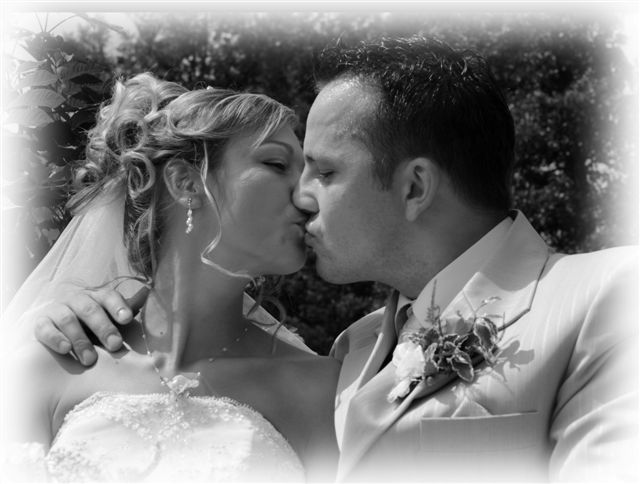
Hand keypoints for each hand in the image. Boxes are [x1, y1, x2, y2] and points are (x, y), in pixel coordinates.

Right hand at [33, 287, 148, 365]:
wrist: (58, 325)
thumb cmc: (92, 322)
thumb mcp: (110, 315)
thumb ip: (126, 308)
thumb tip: (148, 292)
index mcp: (97, 296)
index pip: (109, 296)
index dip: (118, 306)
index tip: (127, 319)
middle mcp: (77, 299)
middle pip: (90, 309)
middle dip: (104, 328)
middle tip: (115, 345)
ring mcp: (58, 310)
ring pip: (68, 320)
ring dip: (80, 340)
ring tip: (90, 359)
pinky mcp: (41, 323)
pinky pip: (45, 329)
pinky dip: (55, 338)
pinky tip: (65, 349)